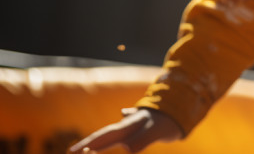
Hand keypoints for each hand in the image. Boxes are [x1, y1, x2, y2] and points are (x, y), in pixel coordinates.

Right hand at [69, 107, 183, 152]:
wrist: (183, 104)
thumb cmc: (169, 119)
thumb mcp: (156, 130)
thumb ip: (142, 139)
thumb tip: (126, 149)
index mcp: (127, 126)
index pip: (103, 137)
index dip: (88, 145)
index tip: (72, 152)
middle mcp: (127, 125)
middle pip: (103, 135)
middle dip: (86, 144)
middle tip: (70, 152)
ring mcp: (133, 125)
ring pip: (111, 134)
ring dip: (97, 142)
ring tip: (85, 148)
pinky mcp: (141, 127)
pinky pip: (122, 134)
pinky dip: (114, 136)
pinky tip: (119, 125)